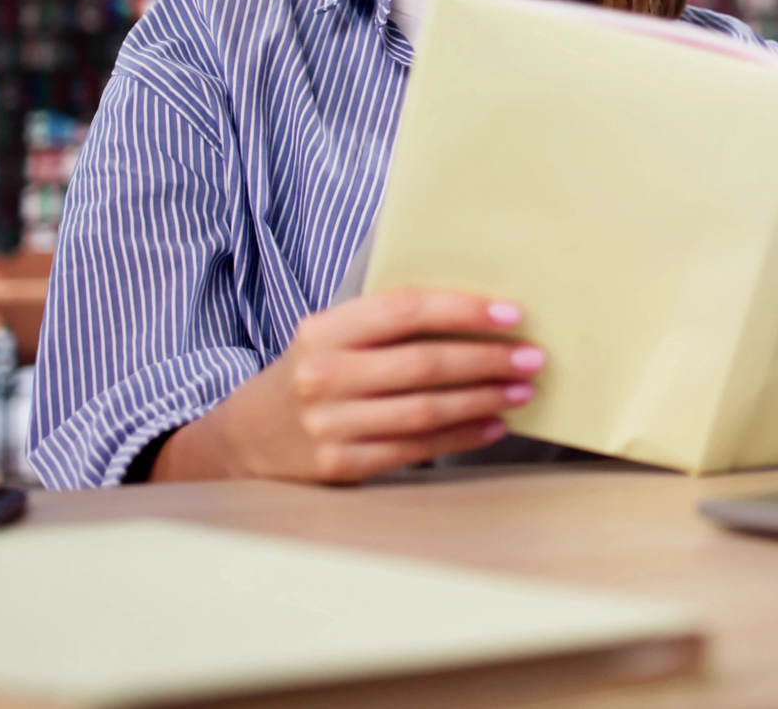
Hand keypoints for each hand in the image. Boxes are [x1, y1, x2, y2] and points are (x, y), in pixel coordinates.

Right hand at [152, 289, 541, 482]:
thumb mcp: (330, 336)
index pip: (404, 310)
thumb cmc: (309, 374)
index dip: (463, 310)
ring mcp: (330, 425)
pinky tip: (492, 425)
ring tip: (521, 391)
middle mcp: (323, 375)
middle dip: (487, 360)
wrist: (245, 440)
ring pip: (425, 411)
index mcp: (325, 330)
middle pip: (423, 365)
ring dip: (483, 400)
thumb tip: (476, 315)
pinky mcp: (340, 466)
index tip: (511, 314)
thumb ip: (386, 324)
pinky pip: (415, 449)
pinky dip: (461, 437)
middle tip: (531, 358)